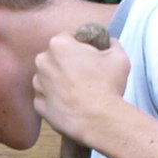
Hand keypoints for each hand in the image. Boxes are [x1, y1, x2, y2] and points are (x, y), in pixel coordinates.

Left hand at [29, 28, 129, 147]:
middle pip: (55, 57)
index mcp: (59, 45)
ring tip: (79, 91)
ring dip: (59, 81)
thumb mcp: (119, 57)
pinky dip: (56, 100)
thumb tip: (110, 42)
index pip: (67, 38)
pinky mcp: (38, 104)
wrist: (99, 120)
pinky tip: (71, 103)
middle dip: (67, 63)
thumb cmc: (108, 86)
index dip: (79, 45)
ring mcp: (38, 84)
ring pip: (48, 77)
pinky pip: (46, 98)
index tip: (89, 56)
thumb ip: (112, 44)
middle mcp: (43, 62)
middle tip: (85, 74)